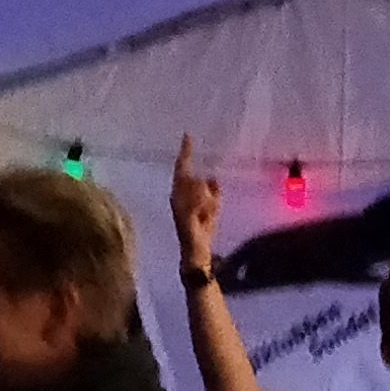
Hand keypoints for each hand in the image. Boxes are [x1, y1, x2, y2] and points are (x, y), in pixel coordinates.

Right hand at [169, 133, 222, 269]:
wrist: (196, 255)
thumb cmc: (203, 232)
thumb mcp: (213, 207)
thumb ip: (213, 192)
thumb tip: (213, 177)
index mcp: (181, 193)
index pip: (183, 168)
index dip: (186, 152)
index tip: (188, 136)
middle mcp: (176, 196)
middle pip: (192, 178)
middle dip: (204, 191)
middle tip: (207, 207)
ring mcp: (177, 205)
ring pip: (198, 188)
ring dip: (208, 204)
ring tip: (207, 219)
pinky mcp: (183, 214)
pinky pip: (199, 201)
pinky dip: (206, 208)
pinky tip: (205, 216)